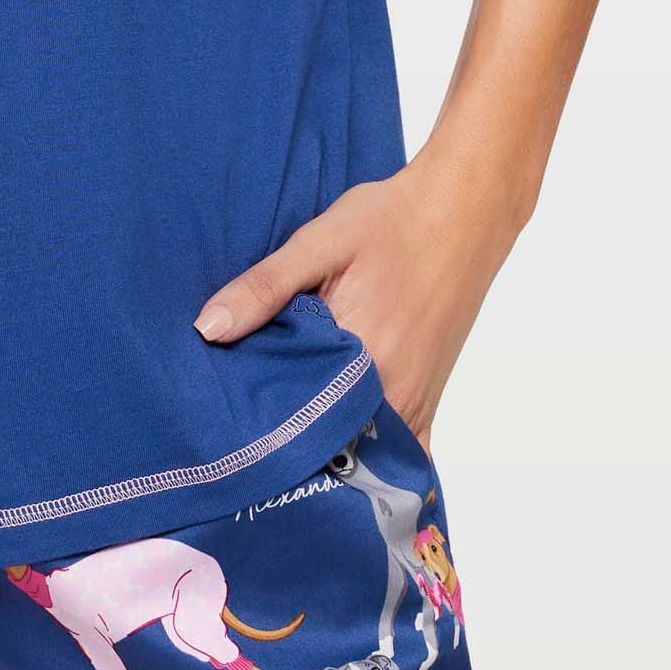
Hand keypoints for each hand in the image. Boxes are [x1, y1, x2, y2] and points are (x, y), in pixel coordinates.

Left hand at [191, 135, 528, 445]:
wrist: (463, 211)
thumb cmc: (390, 220)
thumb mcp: (318, 242)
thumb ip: (263, 288)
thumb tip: (207, 330)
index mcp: (360, 355)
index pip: (293, 416)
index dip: (256, 424)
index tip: (224, 426)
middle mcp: (393, 392)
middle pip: (327, 441)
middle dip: (286, 443)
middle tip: (244, 435)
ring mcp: (416, 402)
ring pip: (361, 452)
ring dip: (325, 450)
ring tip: (280, 440)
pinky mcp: (429, 399)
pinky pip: (400, 452)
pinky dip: (371, 458)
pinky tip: (341, 452)